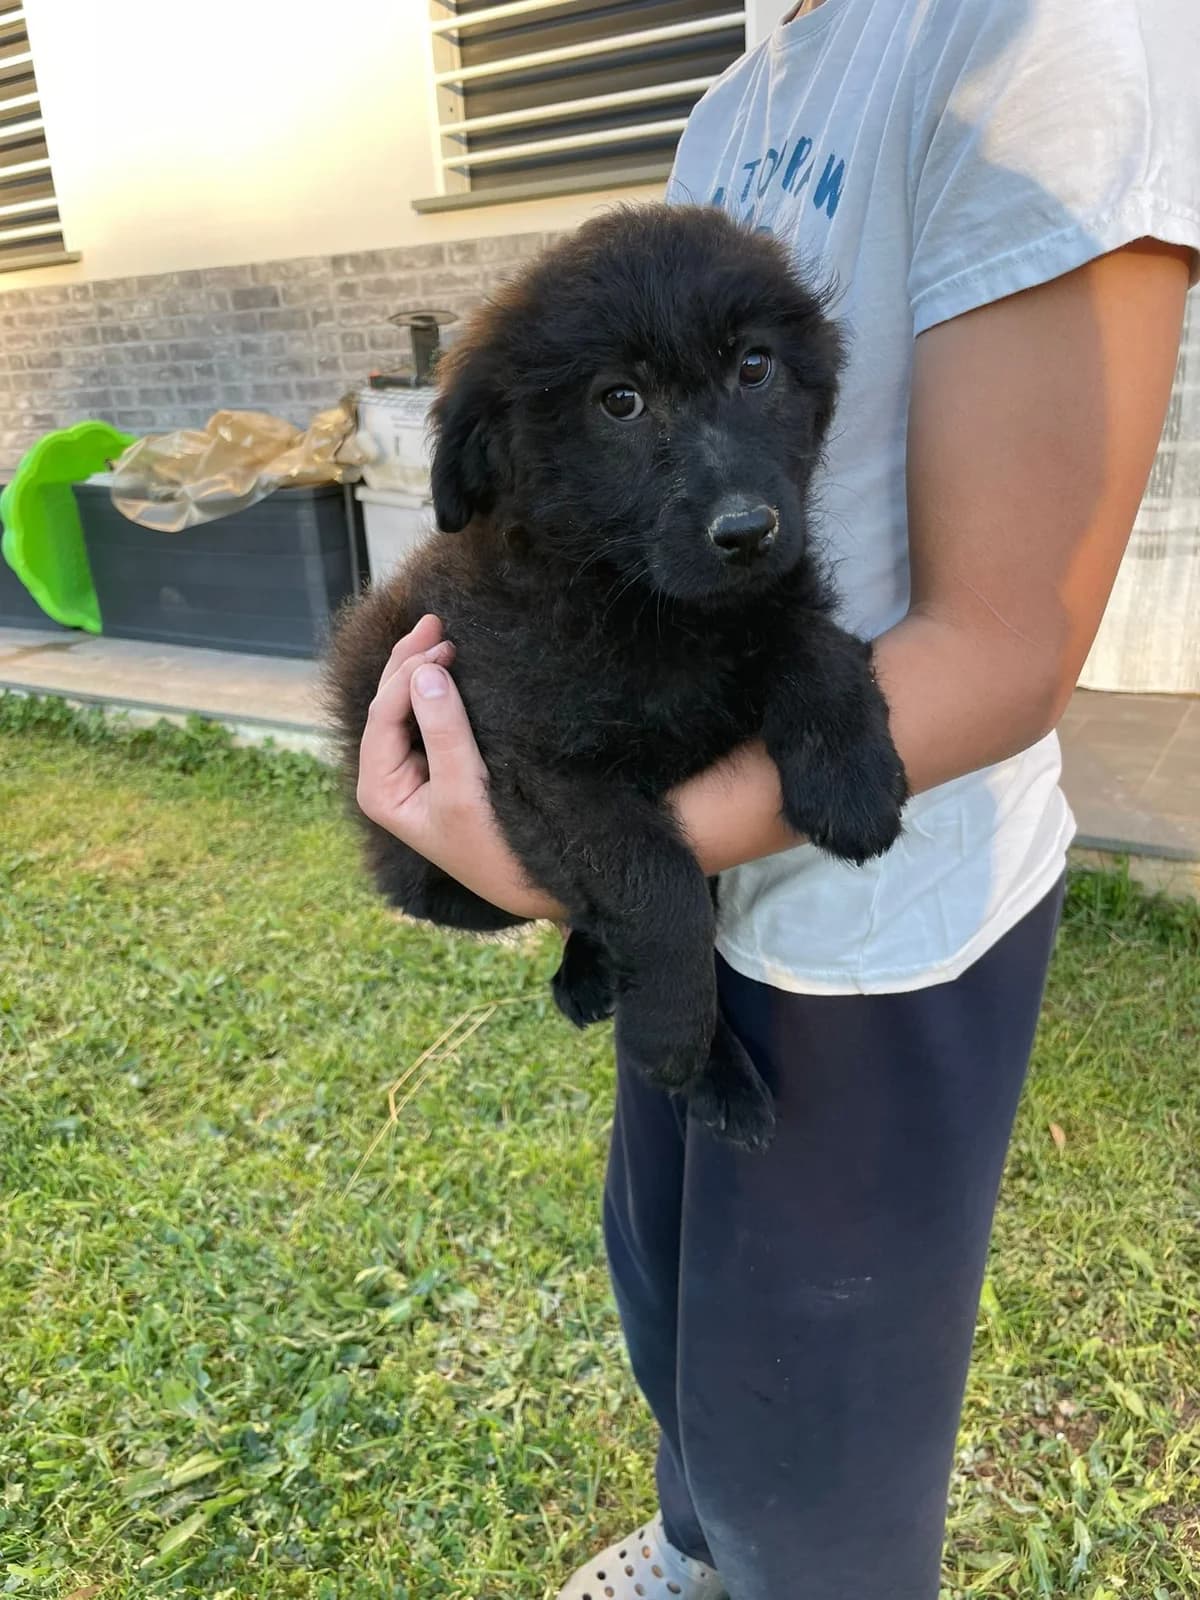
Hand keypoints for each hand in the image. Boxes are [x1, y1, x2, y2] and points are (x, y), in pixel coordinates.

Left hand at [355, 614, 564, 921]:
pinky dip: (440, 689)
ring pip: (407, 707)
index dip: (408, 674)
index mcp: (380, 788)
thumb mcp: (466, 790)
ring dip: (422, 669)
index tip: (444, 643)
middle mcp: (388, 776)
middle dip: (409, 662)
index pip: (383, 715)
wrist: (530, 886)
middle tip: (435, 620)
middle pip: (389, 704)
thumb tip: (427, 673)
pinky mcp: (439, 767)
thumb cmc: (494, 847)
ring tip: (441, 632)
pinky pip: (430, 719)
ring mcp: (412, 771)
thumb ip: (446, 732)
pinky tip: (451, 664)